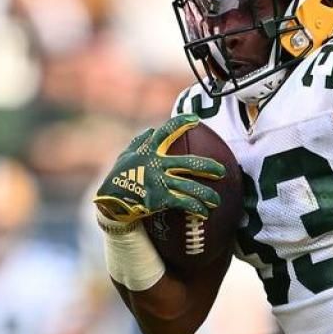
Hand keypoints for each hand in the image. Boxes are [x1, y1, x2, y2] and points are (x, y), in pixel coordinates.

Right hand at [93, 115, 225, 231]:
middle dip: (208, 166)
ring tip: (217, 200)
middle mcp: (156, 164)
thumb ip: (139, 142)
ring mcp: (159, 181)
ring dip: (206, 194)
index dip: (180, 124)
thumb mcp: (125, 157)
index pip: (165, 132)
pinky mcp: (159, 198)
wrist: (110, 203)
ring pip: (189, 186)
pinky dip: (195, 207)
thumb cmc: (117, 178)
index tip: (195, 120)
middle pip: (188, 163)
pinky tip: (204, 213)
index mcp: (148, 151)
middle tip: (222, 171)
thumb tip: (151, 129)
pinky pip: (183, 202)